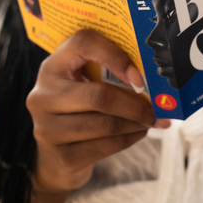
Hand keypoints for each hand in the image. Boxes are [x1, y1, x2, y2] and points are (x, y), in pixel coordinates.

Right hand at [26, 29, 169, 194]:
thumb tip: (154, 81)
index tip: (139, 76)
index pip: (82, 43)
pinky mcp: (61, 157)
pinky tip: (138, 133)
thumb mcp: (84, 83)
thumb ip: (108, 72)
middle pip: (100, 96)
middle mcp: (44, 95)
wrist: (54, 158)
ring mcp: (48, 129)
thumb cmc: (79, 109)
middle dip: (136, 104)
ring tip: (151, 120)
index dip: (115, 55)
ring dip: (137, 123)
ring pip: (106, 124)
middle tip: (159, 109)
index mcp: (53, 67)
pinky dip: (130, 139)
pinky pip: (106, 146)